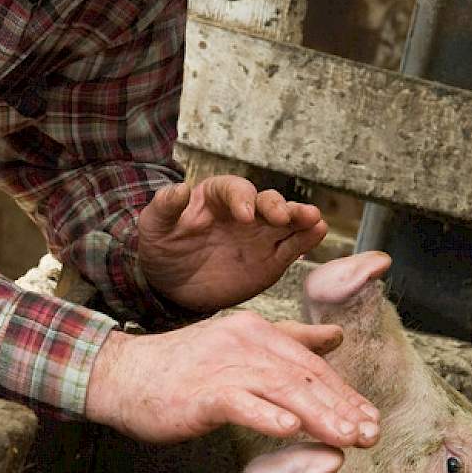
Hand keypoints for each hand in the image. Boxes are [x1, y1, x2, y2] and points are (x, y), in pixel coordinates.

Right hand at [85, 311, 379, 445]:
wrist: (124, 374)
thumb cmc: (181, 366)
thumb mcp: (238, 344)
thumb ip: (289, 338)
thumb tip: (335, 336)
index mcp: (255, 330)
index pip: (310, 363)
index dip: (343, 391)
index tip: (369, 416)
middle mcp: (244, 342)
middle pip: (303, 376)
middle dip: (342, 406)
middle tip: (370, 432)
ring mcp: (223, 365)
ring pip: (281, 389)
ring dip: (318, 414)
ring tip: (347, 436)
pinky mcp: (202, 391)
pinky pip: (240, 402)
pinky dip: (265, 415)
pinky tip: (289, 429)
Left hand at [139, 176, 326, 312]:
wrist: (171, 284)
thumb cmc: (161, 246)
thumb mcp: (153, 225)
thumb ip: (165, 206)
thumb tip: (179, 188)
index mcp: (216, 197)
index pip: (234, 190)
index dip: (241, 198)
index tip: (243, 215)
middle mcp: (244, 212)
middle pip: (267, 202)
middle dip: (277, 207)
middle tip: (283, 216)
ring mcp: (259, 236)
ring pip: (286, 223)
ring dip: (301, 218)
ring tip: (315, 220)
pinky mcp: (270, 261)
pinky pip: (291, 248)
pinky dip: (306, 240)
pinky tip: (318, 233)